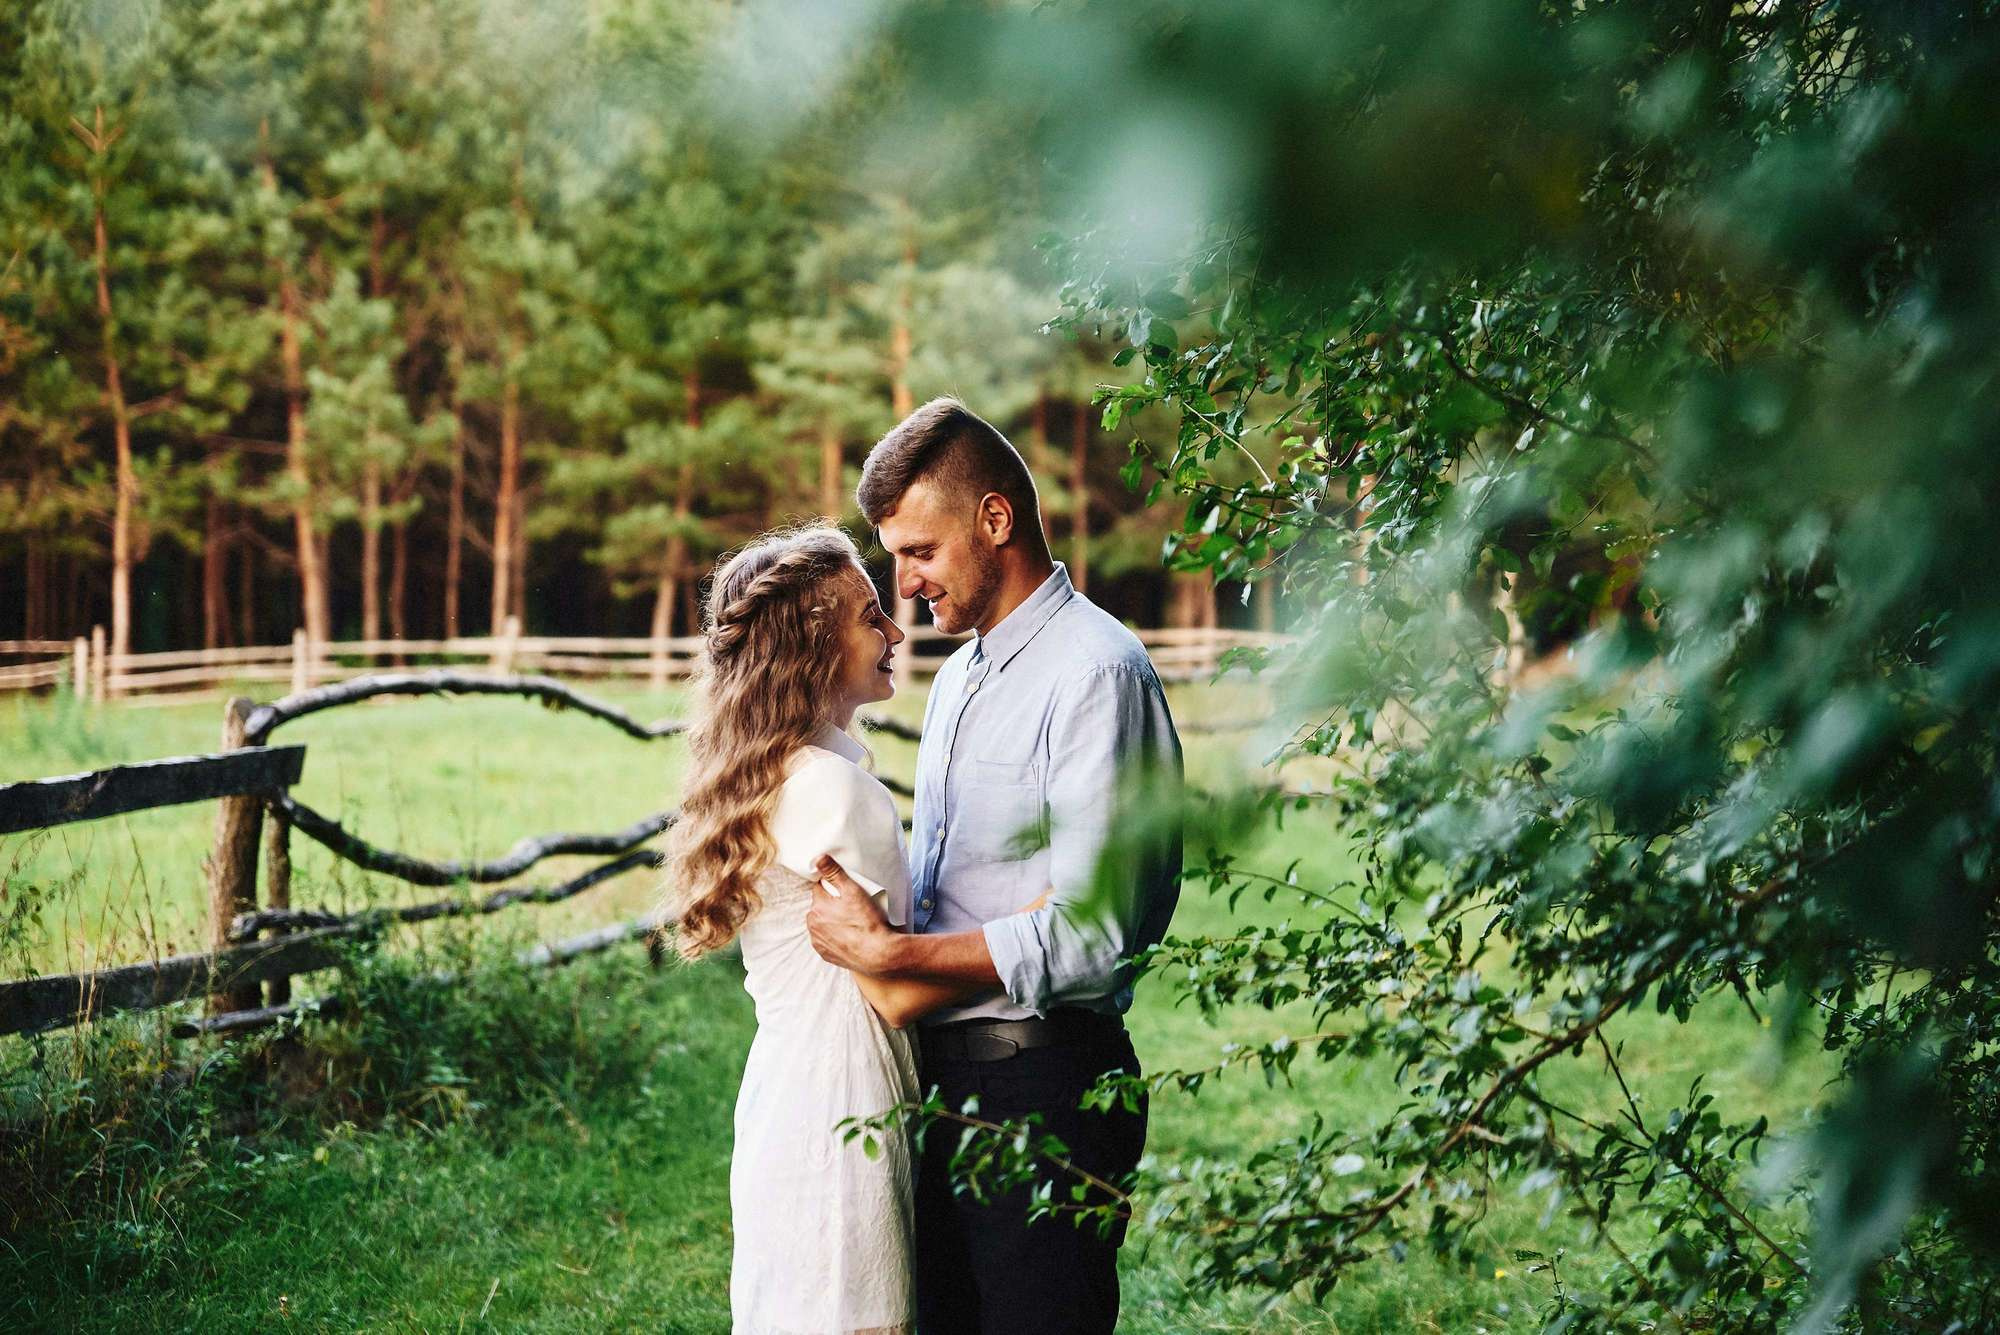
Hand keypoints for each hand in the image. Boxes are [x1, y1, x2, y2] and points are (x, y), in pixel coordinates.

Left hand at [806, 854, 894, 973]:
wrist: (877, 953)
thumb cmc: (866, 922)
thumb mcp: (853, 891)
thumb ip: (834, 873)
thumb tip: (818, 858)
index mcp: (818, 907)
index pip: (820, 889)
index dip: (833, 888)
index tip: (846, 893)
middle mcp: (813, 925)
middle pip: (819, 907)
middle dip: (830, 905)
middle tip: (851, 908)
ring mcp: (818, 941)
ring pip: (821, 924)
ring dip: (830, 922)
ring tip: (851, 923)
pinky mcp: (825, 954)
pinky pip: (825, 940)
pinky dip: (833, 937)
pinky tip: (848, 936)